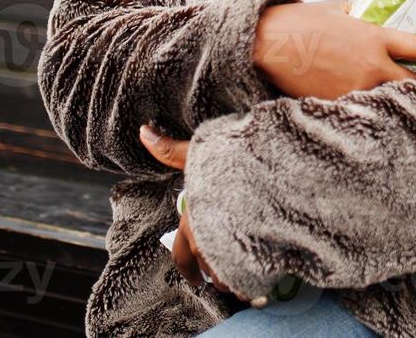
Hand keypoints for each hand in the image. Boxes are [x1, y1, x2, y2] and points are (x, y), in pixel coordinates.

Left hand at [138, 125, 247, 300]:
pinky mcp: (259, 258)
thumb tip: (142, 131)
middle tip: (226, 274)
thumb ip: (170, 149)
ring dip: (235, 278)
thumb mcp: (200, 152)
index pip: (181, 257)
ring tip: (246, 271)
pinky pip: (253, 282)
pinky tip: (264, 278)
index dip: (187, 270)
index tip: (195, 279)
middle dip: (216, 275)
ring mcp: (234, 252)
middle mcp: (208, 242)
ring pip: (229, 279)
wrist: (273, 172)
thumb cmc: (232, 162)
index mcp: (193, 222)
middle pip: (208, 272)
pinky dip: (256, 284)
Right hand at [252, 0, 415, 99]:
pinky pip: (364, 111)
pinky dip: (372, 112)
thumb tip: (361, 11)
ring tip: (411, 109)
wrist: (268, 45)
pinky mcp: (339, 104)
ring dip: (399, 103)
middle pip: (414, 83)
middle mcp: (372, 65)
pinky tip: (378, 118)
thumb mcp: (335, 9)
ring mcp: (356, 88)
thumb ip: (356, 12)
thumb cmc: (300, 22)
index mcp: (375, 37)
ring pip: (390, 101)